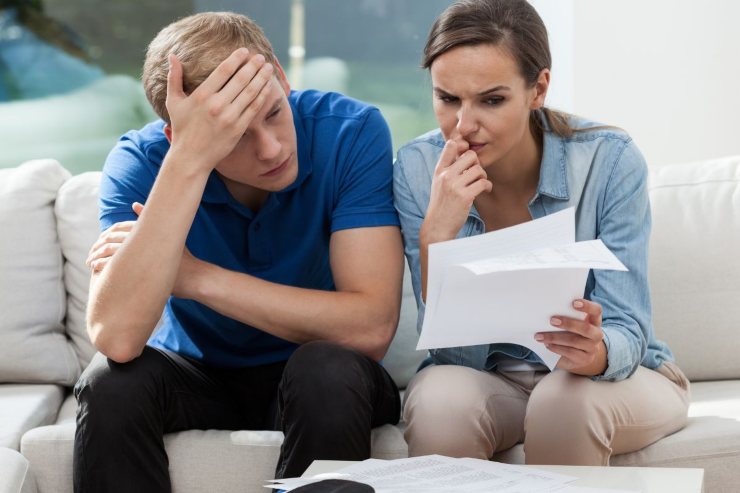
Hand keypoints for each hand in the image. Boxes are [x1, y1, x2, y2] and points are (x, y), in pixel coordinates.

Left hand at [86, 203, 201, 298]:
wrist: (195, 277)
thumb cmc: (182, 259)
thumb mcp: (170, 237)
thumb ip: (149, 221)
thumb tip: (134, 203)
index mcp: (148, 231)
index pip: (118, 228)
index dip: (106, 235)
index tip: (99, 243)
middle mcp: (143, 239)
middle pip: (111, 238)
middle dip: (98, 246)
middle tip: (90, 254)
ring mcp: (142, 254)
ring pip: (110, 251)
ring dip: (97, 256)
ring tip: (90, 263)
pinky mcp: (140, 268)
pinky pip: (114, 266)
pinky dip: (102, 266)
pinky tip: (96, 270)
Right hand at [165, 48, 274, 171]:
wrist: (191, 158)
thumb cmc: (182, 128)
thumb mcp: (174, 102)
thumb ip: (173, 78)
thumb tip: (172, 56)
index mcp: (201, 96)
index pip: (223, 71)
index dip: (236, 59)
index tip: (245, 51)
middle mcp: (217, 105)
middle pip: (240, 79)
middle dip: (252, 66)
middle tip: (260, 56)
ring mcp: (229, 117)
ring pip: (250, 92)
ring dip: (261, 78)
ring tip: (267, 67)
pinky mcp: (238, 128)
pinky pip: (254, 108)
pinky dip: (262, 95)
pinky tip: (267, 86)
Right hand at [420, 139, 491, 244]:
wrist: (437, 226)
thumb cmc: (442, 204)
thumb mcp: (439, 183)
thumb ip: (449, 168)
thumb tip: (463, 151)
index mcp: (439, 170)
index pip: (451, 145)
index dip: (463, 147)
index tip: (467, 159)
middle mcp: (446, 176)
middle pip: (470, 155)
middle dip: (477, 164)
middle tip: (476, 174)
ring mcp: (454, 186)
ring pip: (479, 169)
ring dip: (483, 176)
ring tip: (480, 184)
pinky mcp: (464, 197)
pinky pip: (483, 183)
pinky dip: (487, 186)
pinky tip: (484, 190)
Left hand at [535, 299, 607, 375]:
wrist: (577, 356)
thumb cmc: (570, 333)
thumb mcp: (571, 323)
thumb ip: (565, 315)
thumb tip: (546, 309)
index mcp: (594, 320)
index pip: (596, 310)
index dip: (587, 306)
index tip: (574, 303)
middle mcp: (596, 333)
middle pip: (586, 328)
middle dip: (568, 324)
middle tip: (552, 320)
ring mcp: (592, 348)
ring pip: (575, 341)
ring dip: (555, 338)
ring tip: (540, 336)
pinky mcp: (585, 359)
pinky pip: (570, 353)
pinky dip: (556, 348)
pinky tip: (547, 345)